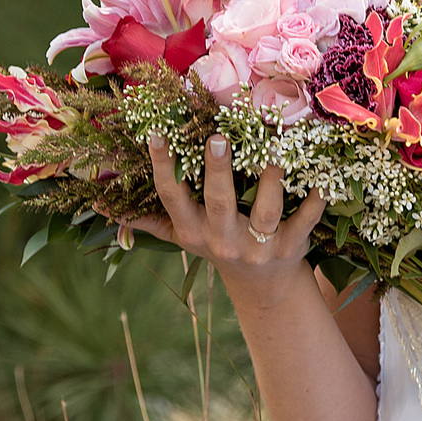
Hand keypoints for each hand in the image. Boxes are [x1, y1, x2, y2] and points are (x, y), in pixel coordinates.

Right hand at [118, 132, 324, 295]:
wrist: (263, 286)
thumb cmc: (218, 247)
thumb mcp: (182, 237)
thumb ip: (148, 220)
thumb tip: (99, 205)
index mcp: (193, 231)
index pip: (172, 198)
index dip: (164, 168)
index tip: (157, 134)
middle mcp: (224, 241)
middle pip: (219, 203)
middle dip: (218, 171)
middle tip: (217, 136)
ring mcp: (258, 246)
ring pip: (265, 211)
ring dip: (270, 181)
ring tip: (273, 149)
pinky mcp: (291, 247)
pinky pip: (304, 222)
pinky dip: (314, 203)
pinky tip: (322, 179)